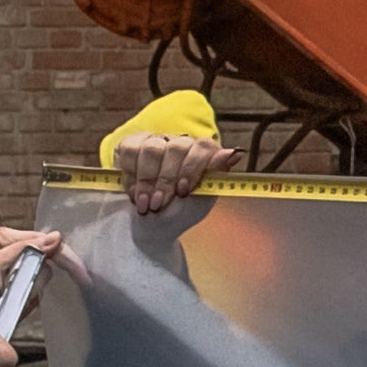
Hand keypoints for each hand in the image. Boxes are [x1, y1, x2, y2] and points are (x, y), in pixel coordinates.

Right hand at [121, 129, 235, 220]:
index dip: (192, 167)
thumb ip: (217, 175)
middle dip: (166, 180)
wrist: (152, 225)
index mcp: (204, 155)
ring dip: (147, 181)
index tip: (183, 191)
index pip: (204, 147)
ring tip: (146, 204)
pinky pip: (129, 150)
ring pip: (151, 149)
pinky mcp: (133, 145)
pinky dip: (131, 176)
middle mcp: (182, 143)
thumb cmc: (180, 212)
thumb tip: (237, 152)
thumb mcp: (202, 200)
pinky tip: (135, 193)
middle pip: (176, 147)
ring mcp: (157, 141)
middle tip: (159, 204)